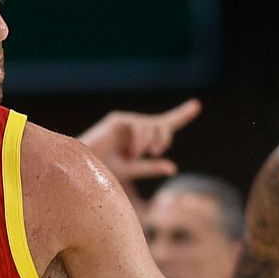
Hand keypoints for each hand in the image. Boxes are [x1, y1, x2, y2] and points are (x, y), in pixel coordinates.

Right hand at [78, 99, 201, 182]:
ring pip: (151, 126)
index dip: (182, 115)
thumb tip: (173, 168)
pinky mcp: (116, 120)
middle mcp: (134, 128)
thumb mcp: (131, 171)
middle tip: (155, 152)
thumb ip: (150, 168)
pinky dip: (139, 140)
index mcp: (140, 139)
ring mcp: (125, 123)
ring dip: (150, 142)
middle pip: (162, 125)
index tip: (197, 105)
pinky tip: (132, 151)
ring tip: (138, 154)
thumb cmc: (102, 172)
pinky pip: (138, 126)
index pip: (164, 124)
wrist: (80, 169)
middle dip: (164, 137)